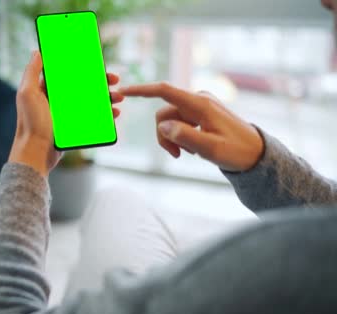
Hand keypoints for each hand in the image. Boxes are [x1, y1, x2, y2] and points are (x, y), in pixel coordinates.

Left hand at [9, 51, 123, 176]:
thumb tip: (37, 51)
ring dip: (106, 98)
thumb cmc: (30, 123)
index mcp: (47, 89)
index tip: (99, 64)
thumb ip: (32, 71)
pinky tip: (113, 114)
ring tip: (118, 98)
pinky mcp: (73, 128)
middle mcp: (57, 100)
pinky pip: (92, 118)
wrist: (35, 152)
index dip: (85, 67)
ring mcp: (66, 114)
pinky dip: (104, 115)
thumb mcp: (27, 93)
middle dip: (101, 83)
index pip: (69, 73)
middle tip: (115, 80)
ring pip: (91, 102)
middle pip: (84, 86)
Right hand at [119, 82, 263, 171]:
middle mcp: (197, 100)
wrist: (256, 153)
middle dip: (164, 136)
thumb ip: (186, 137)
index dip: (142, 90)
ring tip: (189, 154)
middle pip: (163, 114)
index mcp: (200, 104)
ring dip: (173, 139)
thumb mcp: (211, 149)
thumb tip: (164, 128)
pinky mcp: (200, 114)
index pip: (165, 91)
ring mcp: (199, 106)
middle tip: (177, 156)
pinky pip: (179, 123)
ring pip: (169, 121)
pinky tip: (194, 149)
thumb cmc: (237, 151)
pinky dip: (180, 137)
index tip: (124, 91)